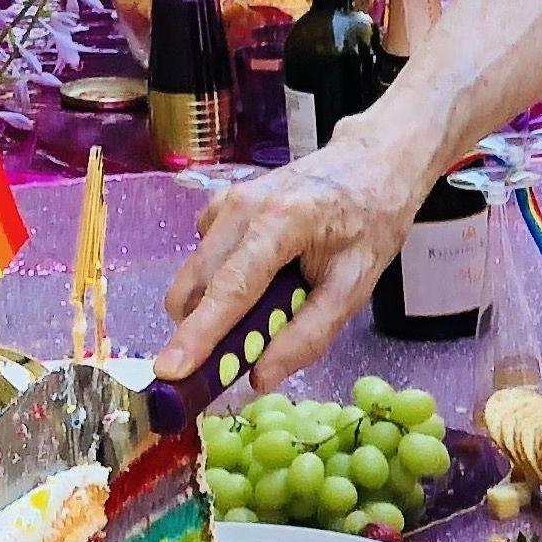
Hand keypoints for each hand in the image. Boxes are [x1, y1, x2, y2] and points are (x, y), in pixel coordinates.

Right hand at [158, 137, 418, 389]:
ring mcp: (225, 203)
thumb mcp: (356, 286)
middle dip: (202, 333)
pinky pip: (203, 261)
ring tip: (268, 309)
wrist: (372, 164)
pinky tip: (262, 277)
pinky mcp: (219, 206)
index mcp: (281, 223)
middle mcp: (241, 207)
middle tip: (234, 360)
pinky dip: (221, 283)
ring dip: (214, 309)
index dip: (198, 336)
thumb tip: (259, 377)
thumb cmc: (370, 223)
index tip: (169, 371)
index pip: (230, 290)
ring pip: (194, 277)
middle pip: (197, 288)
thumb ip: (310, 334)